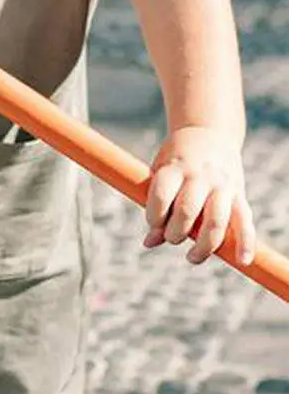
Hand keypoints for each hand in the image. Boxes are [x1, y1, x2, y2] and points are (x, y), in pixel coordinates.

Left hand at [142, 125, 255, 265]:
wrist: (209, 133)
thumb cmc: (177, 158)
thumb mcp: (161, 172)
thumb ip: (156, 205)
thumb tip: (149, 243)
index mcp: (174, 167)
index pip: (161, 196)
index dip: (154, 217)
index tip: (153, 224)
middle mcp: (199, 176)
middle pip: (187, 211)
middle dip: (176, 233)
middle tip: (172, 238)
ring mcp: (221, 185)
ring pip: (216, 221)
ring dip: (204, 246)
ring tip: (192, 257)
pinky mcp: (239, 194)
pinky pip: (245, 222)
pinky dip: (245, 243)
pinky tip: (241, 260)